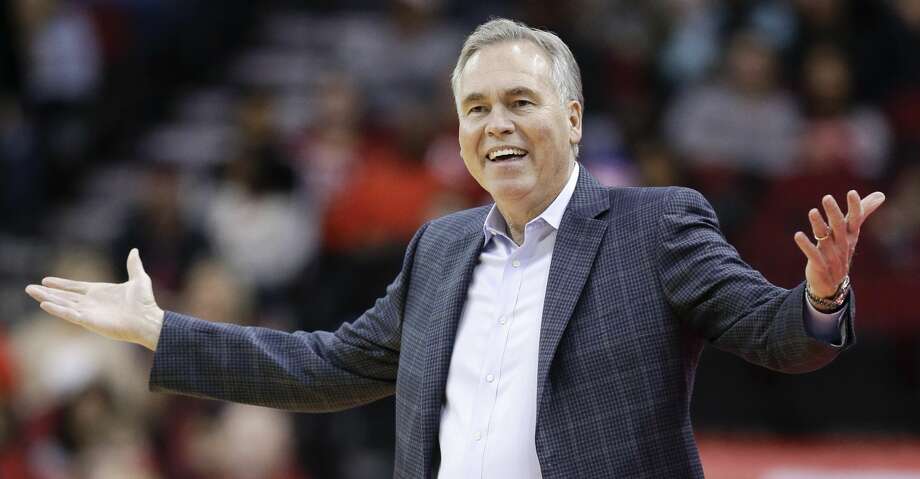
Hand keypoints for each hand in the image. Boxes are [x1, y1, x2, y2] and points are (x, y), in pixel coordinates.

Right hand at [25, 248, 164, 350]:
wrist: (148, 319)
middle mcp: (91, 302)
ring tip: (31, 292)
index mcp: (99, 292)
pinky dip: (57, 310)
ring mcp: (89, 312)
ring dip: (47, 299)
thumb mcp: (139, 279)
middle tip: (29, 288)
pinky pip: (69, 315)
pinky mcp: (89, 321)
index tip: (46, 280)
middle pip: (64, 296)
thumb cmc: (145, 303)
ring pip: (63, 304)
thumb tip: (134, 251)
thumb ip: (134, 265)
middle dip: (47, 292)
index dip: (61, 284)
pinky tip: (44, 304)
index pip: (75, 287)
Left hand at [794, 190, 885, 297]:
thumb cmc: (841, 251)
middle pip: (839, 227)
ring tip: (812, 211)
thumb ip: (862, 213)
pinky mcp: (820, 265)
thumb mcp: (852, 233)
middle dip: (834, 213)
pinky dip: (806, 246)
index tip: (852, 192)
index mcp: (851, 236)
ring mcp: (832, 256)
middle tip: (827, 197)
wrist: (832, 284)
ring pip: (825, 238)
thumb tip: (881, 195)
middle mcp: (842, 244)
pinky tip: (798, 235)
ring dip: (818, 225)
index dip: (855, 207)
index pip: (855, 220)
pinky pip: (813, 255)